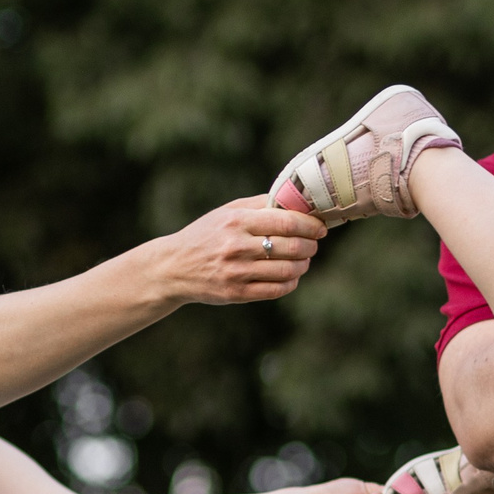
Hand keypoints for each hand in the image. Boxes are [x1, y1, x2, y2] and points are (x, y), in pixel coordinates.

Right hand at [157, 196, 328, 305]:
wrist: (173, 267)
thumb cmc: (205, 235)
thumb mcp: (226, 212)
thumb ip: (260, 204)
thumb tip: (296, 199)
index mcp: (236, 221)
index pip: (287, 222)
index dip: (311, 225)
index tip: (321, 227)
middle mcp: (237, 246)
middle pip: (292, 247)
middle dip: (311, 245)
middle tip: (314, 244)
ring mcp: (237, 272)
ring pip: (288, 270)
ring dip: (303, 265)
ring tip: (304, 260)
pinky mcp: (237, 293)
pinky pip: (276, 290)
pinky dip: (291, 283)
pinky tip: (291, 276)